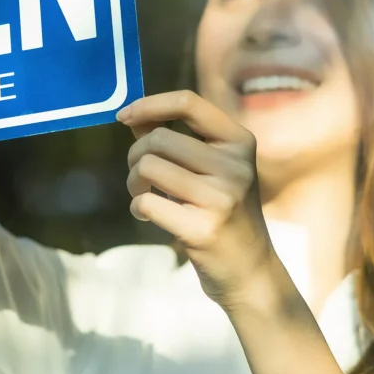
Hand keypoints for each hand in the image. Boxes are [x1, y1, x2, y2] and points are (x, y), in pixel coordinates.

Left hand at [118, 91, 280, 310]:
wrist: (250, 271)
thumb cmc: (221, 212)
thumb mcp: (211, 169)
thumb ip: (176, 139)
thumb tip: (133, 114)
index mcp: (240, 142)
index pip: (189, 103)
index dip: (149, 104)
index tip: (123, 115)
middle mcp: (235, 166)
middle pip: (159, 138)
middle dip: (135, 155)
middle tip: (139, 176)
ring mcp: (222, 198)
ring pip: (148, 166)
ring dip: (134, 182)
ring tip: (144, 196)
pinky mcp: (204, 229)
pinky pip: (147, 202)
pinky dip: (138, 207)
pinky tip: (149, 215)